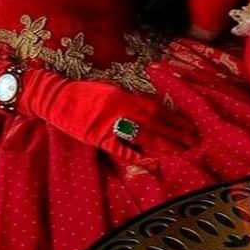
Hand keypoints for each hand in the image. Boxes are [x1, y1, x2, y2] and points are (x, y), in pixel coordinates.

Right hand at [19, 70, 195, 166]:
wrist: (57, 97)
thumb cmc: (83, 92)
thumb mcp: (108, 88)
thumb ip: (128, 97)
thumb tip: (150, 106)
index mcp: (122, 94)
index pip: (155, 108)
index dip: (174, 118)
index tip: (189, 125)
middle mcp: (119, 109)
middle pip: (154, 123)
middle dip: (175, 133)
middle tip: (193, 141)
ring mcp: (108, 124)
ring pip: (142, 136)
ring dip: (163, 144)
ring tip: (180, 151)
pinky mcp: (97, 138)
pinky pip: (120, 149)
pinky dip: (135, 156)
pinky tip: (150, 162)